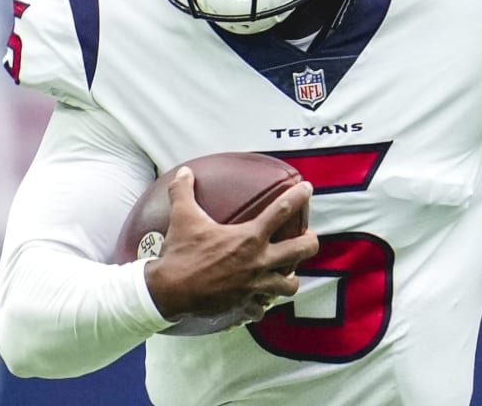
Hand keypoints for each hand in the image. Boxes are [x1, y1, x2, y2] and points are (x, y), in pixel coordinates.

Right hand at [144, 166, 318, 320]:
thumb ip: (184, 191)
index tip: (308, 189)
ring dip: (291, 278)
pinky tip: (258, 303)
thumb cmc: (181, 253)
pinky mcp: (244, 305)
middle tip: (309, 237)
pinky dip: (261, 305)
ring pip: (289, 285)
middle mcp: (259, 261)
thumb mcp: (183, 217)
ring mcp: (255, 286)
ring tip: (288, 272)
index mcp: (249, 237)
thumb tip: (184, 172)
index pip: (282, 211)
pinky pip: (261, 308)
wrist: (170, 291)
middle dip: (311, 242)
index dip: (298, 197)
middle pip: (301, 250)